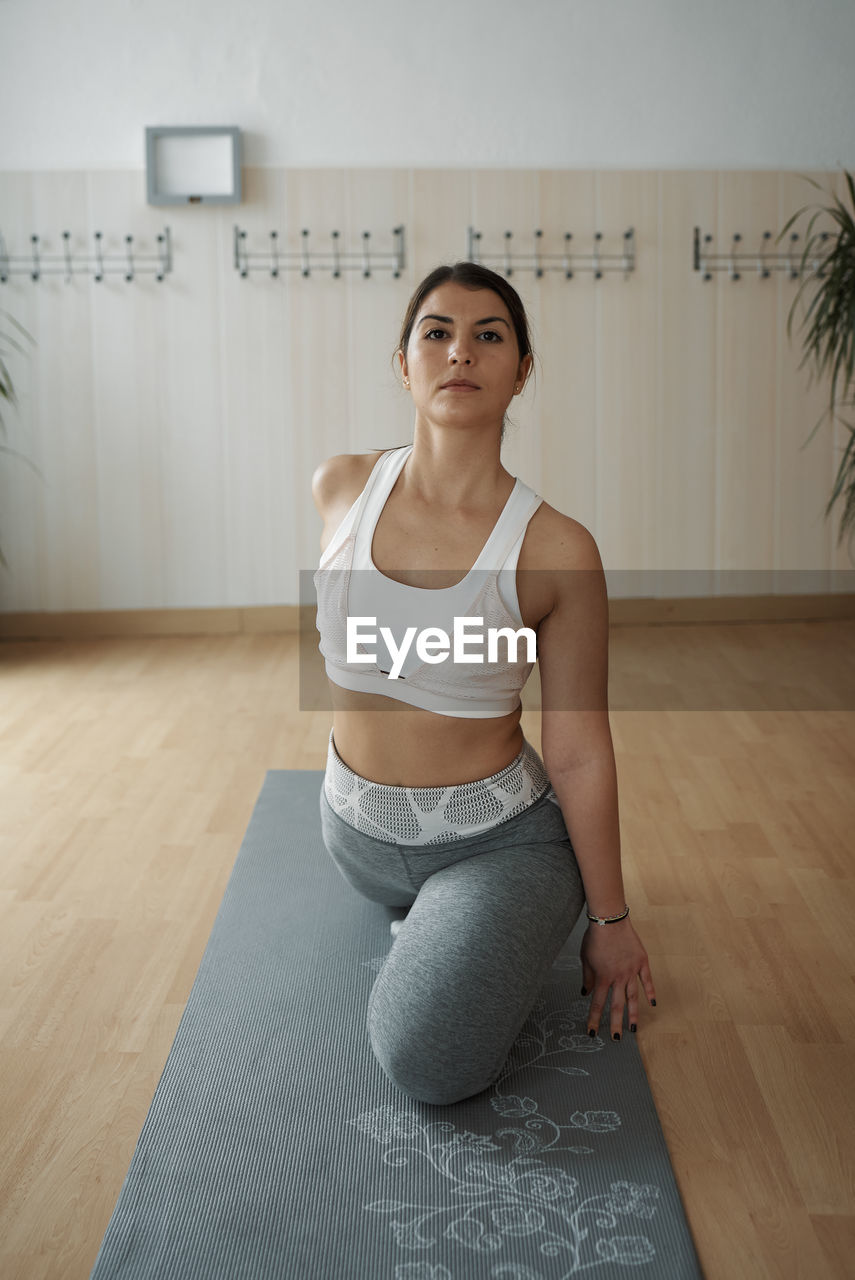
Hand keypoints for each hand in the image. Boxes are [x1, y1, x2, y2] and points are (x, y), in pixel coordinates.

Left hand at [580, 917, 655, 1039]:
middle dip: (615, 1023)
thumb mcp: (585, 958)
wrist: (610, 920)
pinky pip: (647, 980)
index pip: (597, 1004)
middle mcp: (618, 977)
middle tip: (616, 1038)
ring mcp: (631, 970)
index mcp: (602, 977)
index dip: (594, 1019)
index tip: (592, 1033)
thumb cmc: (595, 937)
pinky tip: (653, 1003)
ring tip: (634, 1029)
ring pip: (633, 997)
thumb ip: (588, 978)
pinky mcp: (642, 962)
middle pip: (617, 1005)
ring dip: (634, 1014)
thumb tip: (586, 993)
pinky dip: (650, 992)